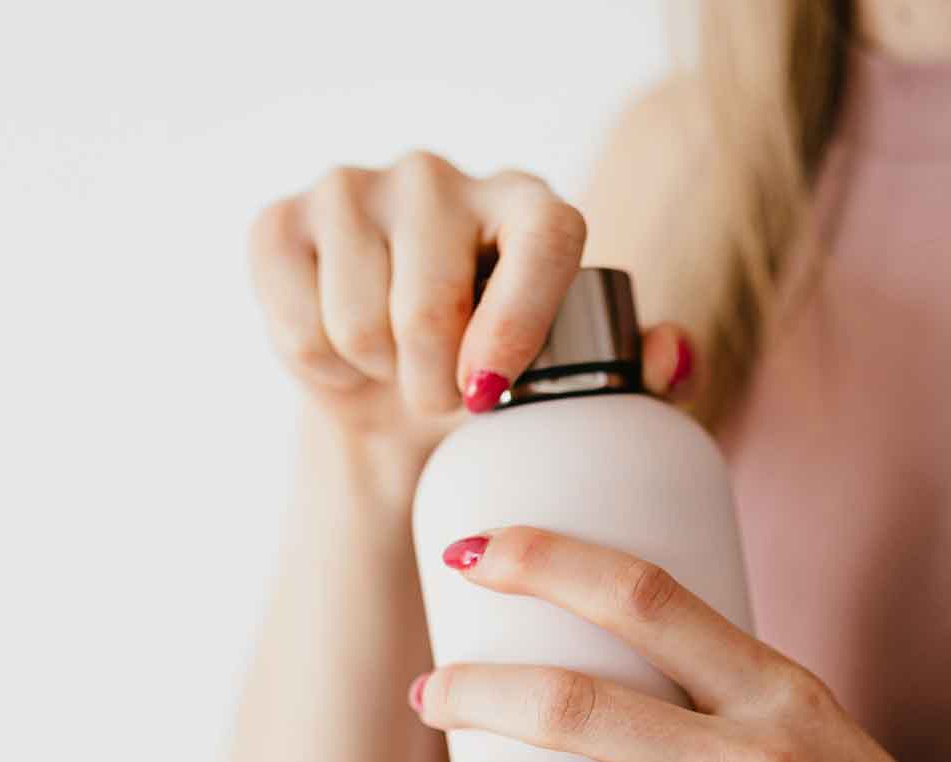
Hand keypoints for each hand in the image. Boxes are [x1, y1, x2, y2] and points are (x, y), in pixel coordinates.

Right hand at [245, 151, 691, 485]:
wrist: (392, 396)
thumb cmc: (500, 383)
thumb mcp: (577, 384)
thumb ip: (639, 371)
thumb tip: (670, 356)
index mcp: (530, 204)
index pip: (544, 241)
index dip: (519, 323)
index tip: (489, 392)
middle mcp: (440, 176)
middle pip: (431, 306)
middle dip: (436, 385)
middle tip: (447, 397)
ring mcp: (353, 188)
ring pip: (359, 323)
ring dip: (381, 377)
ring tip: (397, 368)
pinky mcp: (280, 222)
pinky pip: (299, 327)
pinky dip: (322, 368)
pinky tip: (342, 351)